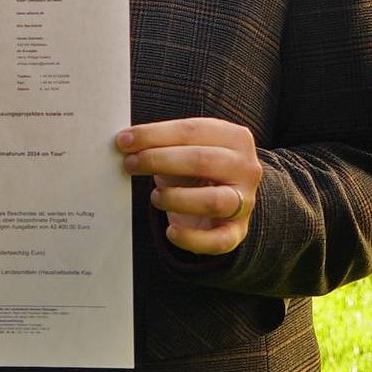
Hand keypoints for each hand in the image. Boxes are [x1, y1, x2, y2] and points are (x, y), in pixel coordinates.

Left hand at [117, 117, 261, 255]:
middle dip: (159, 160)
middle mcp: (246, 169)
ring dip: (176, 198)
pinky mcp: (237, 232)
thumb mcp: (186, 149)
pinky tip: (171, 231)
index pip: (193, 130)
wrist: (225, 201)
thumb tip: (126, 142)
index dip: (155, 134)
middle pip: (202, 160)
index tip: (125, 140)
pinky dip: (191, 239)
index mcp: (236, 138)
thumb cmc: (198, 169)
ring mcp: (245, 202)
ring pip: (214, 201)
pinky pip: (218, 240)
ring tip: (155, 196)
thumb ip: (163, 143)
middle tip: (130, 164)